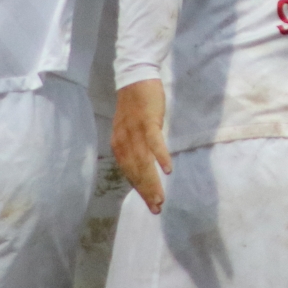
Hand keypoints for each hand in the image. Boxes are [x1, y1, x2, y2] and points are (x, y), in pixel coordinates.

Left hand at [112, 79, 172, 213]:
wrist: (135, 79)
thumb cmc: (136, 106)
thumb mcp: (130, 130)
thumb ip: (134, 148)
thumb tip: (143, 168)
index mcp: (119, 145)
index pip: (130, 172)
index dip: (140, 189)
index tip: (151, 204)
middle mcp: (124, 141)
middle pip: (136, 171)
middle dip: (146, 191)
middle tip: (156, 208)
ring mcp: (135, 132)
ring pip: (144, 161)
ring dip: (152, 181)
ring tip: (161, 197)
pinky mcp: (148, 122)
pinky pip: (154, 142)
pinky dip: (161, 157)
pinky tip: (168, 170)